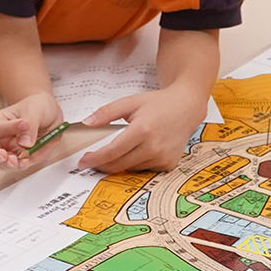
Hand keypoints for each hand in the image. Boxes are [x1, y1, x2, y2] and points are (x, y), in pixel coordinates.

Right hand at [0, 90, 64, 169]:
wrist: (51, 115)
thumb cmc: (37, 107)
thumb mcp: (35, 109)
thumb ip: (30, 124)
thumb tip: (24, 143)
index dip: (8, 128)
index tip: (24, 124)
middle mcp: (0, 140)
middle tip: (4, 156)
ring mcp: (10, 151)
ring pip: (4, 164)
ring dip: (12, 165)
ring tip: (20, 161)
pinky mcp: (23, 159)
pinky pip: (22, 166)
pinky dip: (26, 164)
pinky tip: (29, 160)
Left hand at [77, 84, 208, 173]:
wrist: (186, 107)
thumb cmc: (159, 104)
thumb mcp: (130, 102)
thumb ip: (107, 112)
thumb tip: (87, 123)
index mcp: (142, 130)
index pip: (112, 151)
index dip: (95, 158)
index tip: (83, 161)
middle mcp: (154, 147)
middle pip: (119, 164)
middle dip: (102, 165)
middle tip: (90, 161)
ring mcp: (162, 158)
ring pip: (130, 168)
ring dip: (119, 163)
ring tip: (116, 151)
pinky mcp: (168, 164)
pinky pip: (144, 169)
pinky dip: (135, 163)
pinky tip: (138, 150)